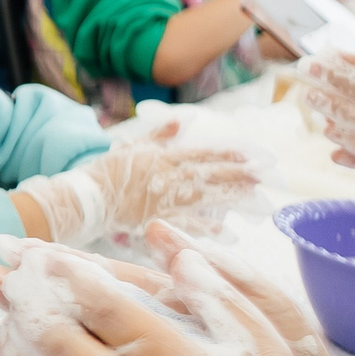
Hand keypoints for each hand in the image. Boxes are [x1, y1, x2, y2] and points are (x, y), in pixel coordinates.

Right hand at [14, 139, 270, 248]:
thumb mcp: (131, 145)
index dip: (231, 155)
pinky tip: (230, 233)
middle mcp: (168, 179)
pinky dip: (210, 230)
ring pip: (208, 200)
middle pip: (213, 177)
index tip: (256, 155)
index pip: (205, 155)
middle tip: (270, 180)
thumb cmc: (106, 172)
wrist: (83, 199)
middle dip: (243, 178)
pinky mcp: (159, 222)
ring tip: (260, 205)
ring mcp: (165, 202)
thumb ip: (159, 134)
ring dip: (235, 202)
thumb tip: (184, 122)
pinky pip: (190, 227)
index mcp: (163, 158)